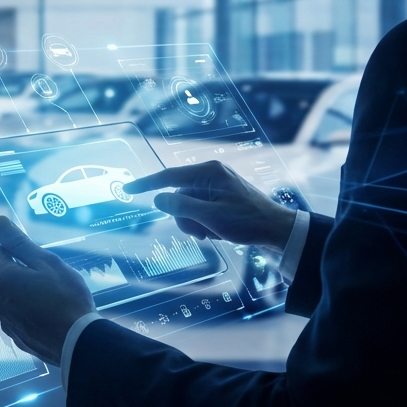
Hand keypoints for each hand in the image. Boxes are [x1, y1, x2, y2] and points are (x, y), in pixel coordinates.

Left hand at [0, 215, 95, 366]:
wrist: (79, 344)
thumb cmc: (66, 298)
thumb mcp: (47, 263)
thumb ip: (19, 243)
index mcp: (2, 278)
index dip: (13, 246)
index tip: (33, 253)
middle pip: (5, 275)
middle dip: (22, 272)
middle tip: (51, 279)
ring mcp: (6, 322)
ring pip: (12, 297)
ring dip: (26, 294)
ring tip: (54, 300)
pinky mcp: (17, 338)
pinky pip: (20, 317)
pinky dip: (31, 313)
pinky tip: (52, 317)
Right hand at [123, 160, 296, 251]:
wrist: (279, 231)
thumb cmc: (247, 221)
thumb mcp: (210, 216)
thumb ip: (181, 206)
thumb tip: (158, 198)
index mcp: (208, 172)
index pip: (168, 176)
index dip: (146, 184)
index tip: (127, 189)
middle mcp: (210, 175)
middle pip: (178, 197)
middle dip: (185, 217)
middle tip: (201, 232)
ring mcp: (216, 187)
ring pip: (188, 207)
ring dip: (195, 224)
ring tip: (213, 233)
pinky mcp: (221, 199)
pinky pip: (200, 211)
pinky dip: (204, 224)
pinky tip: (219, 232)